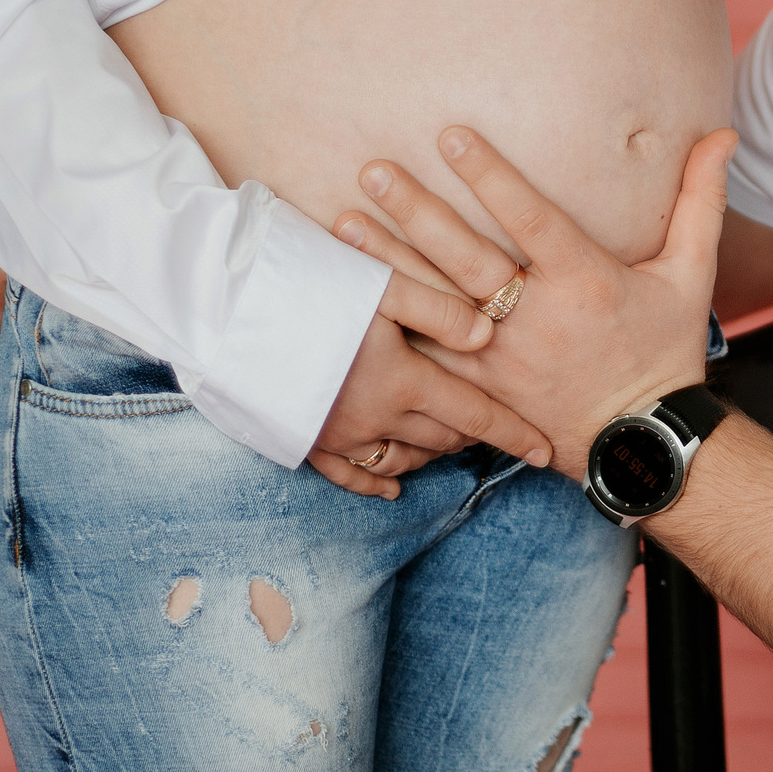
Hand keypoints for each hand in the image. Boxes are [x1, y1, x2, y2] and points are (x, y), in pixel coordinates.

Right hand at [306, 273, 551, 501]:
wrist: (224, 312)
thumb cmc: (308, 284)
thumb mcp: (383, 285)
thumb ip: (441, 309)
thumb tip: (488, 337)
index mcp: (403, 381)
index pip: (475, 416)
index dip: (515, 435)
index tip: (548, 453)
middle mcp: (374, 419)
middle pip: (443, 439)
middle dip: (474, 435)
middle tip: (495, 424)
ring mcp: (336, 436)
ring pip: (403, 460)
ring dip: (434, 452)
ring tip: (452, 441)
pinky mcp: (302, 441)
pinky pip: (349, 476)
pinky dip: (376, 483)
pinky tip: (392, 487)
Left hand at [331, 126, 734, 482]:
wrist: (641, 439)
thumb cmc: (666, 347)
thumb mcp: (692, 273)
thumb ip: (701, 200)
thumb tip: (722, 134)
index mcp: (584, 283)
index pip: (530, 219)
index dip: (490, 176)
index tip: (450, 135)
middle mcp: (536, 319)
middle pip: (466, 258)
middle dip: (416, 211)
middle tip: (372, 169)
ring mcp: (501, 357)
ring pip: (434, 303)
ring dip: (387, 260)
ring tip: (342, 221)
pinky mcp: (480, 386)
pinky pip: (427, 352)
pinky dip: (391, 321)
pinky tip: (350, 294)